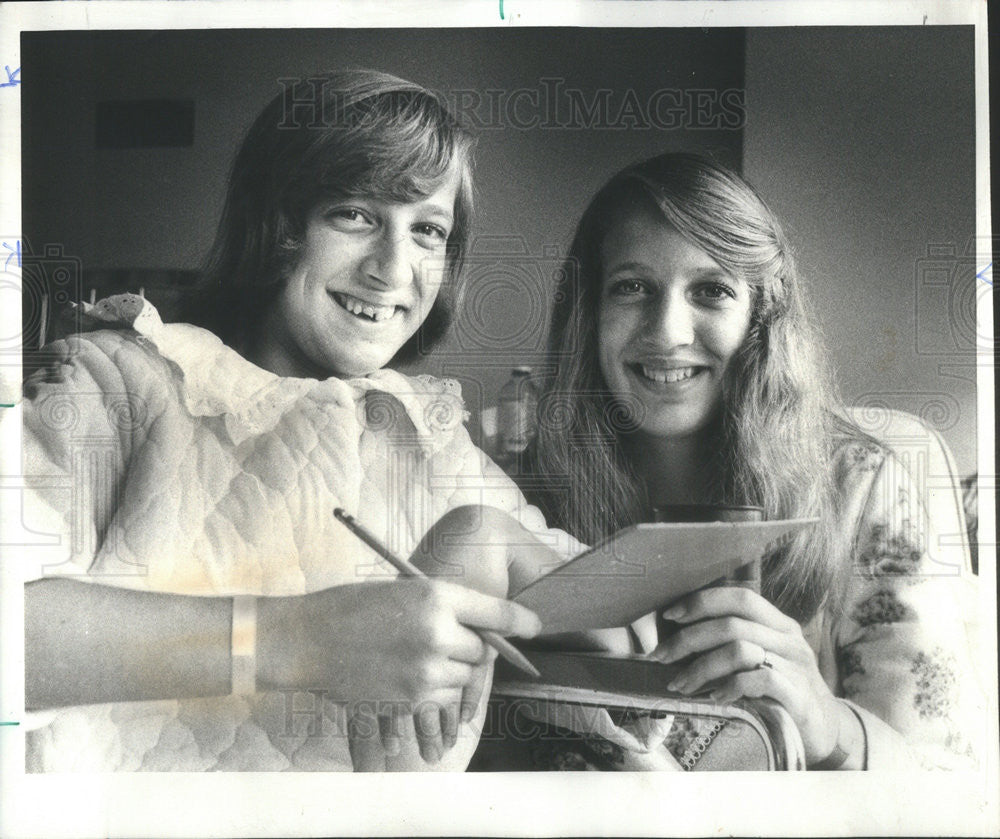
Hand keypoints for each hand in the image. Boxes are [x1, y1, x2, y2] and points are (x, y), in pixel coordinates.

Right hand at [259, 577, 539, 710]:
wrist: (307, 639)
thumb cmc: (354, 606)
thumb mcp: (406, 590)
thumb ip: (446, 607)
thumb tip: (486, 631)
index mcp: (436, 595)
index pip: (498, 611)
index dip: (522, 620)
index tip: (535, 627)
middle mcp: (437, 632)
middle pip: (483, 650)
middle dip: (472, 647)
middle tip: (448, 639)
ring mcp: (425, 670)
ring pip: (464, 677)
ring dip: (451, 669)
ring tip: (416, 654)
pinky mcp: (411, 699)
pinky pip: (440, 698)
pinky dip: (430, 689)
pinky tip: (403, 672)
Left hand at [648, 586, 848, 763]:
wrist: (825, 729)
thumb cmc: (781, 689)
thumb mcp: (763, 656)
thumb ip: (734, 640)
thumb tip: (679, 633)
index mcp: (778, 623)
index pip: (740, 597)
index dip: (702, 601)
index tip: (669, 616)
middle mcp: (788, 639)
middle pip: (732, 624)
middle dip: (688, 639)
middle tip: (661, 657)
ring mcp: (795, 667)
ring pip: (740, 650)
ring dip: (701, 667)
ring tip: (681, 684)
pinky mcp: (798, 696)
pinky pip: (758, 680)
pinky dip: (730, 686)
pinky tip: (715, 697)